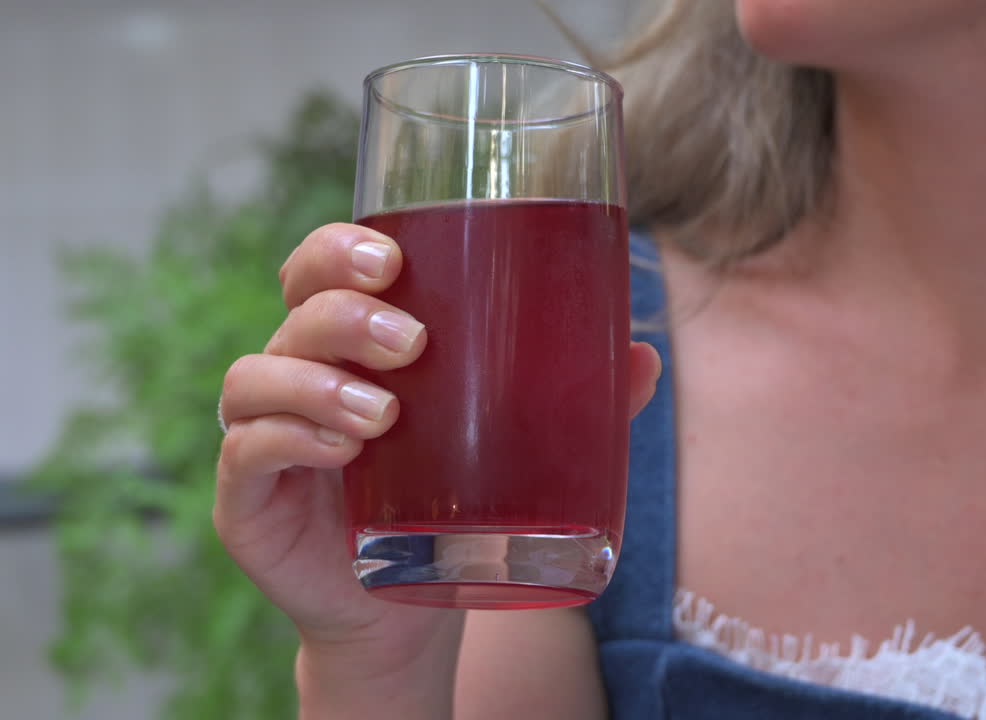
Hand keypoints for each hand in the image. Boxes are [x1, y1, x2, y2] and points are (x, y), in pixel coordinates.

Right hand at [214, 222, 661, 658]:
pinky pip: (246, 451)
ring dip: (318, 381)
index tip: (391, 255)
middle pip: (294, 312)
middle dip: (346, 313)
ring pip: (257, 376)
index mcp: (353, 348)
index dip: (337, 249)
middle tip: (413, 341)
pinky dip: (286, 439)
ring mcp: (266, 437)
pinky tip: (340, 450)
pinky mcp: (248, 501)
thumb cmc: (456, 505)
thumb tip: (646, 357)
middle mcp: (300, 377)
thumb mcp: (514, 447)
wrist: (413, 607)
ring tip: (386, 412)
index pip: (320, 272)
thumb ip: (576, 404)